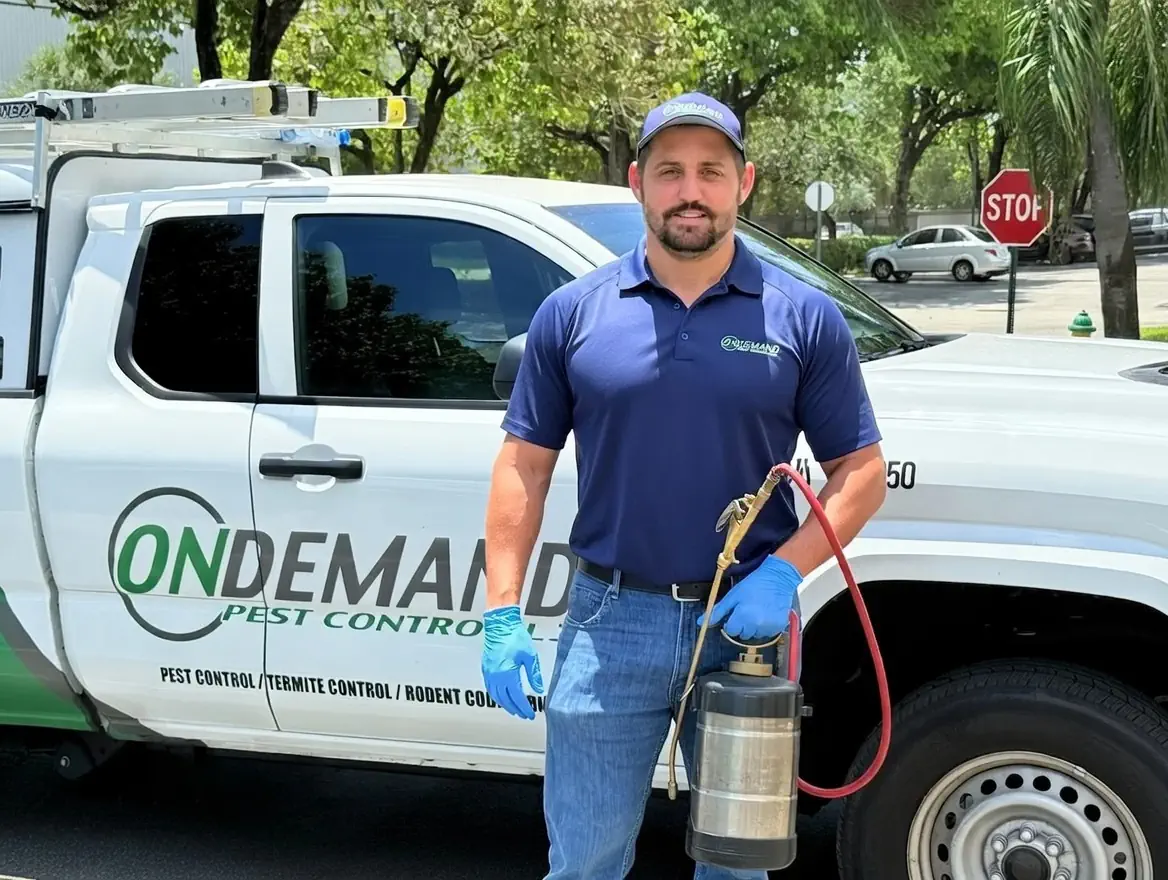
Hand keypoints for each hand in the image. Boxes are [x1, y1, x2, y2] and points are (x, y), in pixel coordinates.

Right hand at [481, 604, 543, 719]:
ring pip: (496, 696)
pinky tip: (503, 697)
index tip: (531, 714)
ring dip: (505, 705)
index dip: (524, 708)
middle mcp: (496, 676)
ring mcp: (489, 673)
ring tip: (514, 710)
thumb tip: (539, 690)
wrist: (500, 625)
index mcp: (508, 674)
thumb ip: (534, 675)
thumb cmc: (516, 638)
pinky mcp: (486, 669)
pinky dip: (497, 696)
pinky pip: (490, 688)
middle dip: (515, 709)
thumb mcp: (530, 656)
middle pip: (506, 700)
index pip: (517, 697)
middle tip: (524, 715)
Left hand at [697, 555, 802, 641]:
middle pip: (743, 635)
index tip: (735, 614)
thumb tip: (700, 623)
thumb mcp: (732, 596)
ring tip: (757, 611)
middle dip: (742, 625)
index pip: (731, 631)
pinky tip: (766, 614)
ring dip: (754, 627)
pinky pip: (767, 634)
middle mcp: (756, 624)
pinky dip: (765, 627)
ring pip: (755, 635)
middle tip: (746, 611)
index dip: (731, 622)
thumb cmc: (753, 584)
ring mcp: (769, 627)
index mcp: (743, 616)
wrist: (777, 578)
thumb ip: (717, 611)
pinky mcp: (779, 627)